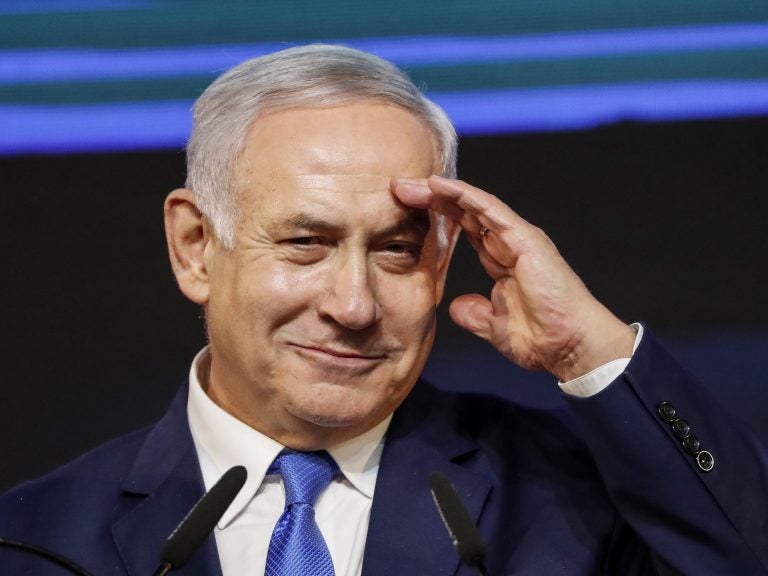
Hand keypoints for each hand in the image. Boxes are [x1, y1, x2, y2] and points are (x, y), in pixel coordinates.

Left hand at [392, 175, 634, 380]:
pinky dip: (464, 196)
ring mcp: (518, 239)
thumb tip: (456, 307)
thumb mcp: (496, 328)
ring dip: (442, 193)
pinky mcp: (525, 239)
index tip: (405, 212)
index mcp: (502, 262)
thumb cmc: (543, 339)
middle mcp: (509, 245)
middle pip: (465, 213)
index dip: (437, 218)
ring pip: (474, 205)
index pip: (465, 231)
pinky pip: (490, 210)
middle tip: (399, 189)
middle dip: (432, 200)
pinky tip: (439, 187)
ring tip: (412, 183)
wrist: (572, 347)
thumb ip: (476, 314)